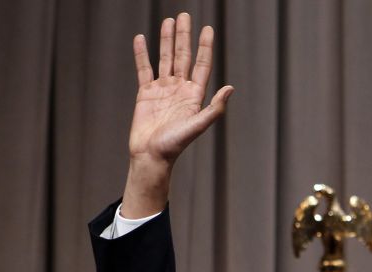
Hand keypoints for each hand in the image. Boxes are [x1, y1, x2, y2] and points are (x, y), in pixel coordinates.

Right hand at [121, 13, 232, 216]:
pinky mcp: (145, 94)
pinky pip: (144, 69)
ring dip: (166, 40)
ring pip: (165, 59)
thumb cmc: (175, 144)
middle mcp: (180, 90)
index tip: (207, 29)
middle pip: (183, 56)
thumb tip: (230, 88)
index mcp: (194, 95)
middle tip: (185, 15)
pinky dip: (142, 53)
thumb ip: (214, 108)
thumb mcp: (197, 125)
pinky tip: (141, 38)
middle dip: (184, 36)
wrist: (151, 155)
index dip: (204, 47)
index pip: (201, 65)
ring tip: (168, 21)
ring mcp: (163, 90)